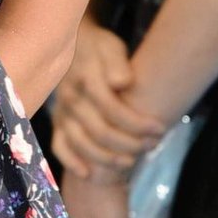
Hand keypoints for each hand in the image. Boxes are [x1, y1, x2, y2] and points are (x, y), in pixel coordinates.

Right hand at [51, 16, 163, 177]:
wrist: (71, 44)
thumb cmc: (98, 47)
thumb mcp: (110, 47)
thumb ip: (116, 63)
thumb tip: (123, 83)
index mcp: (86, 79)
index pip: (112, 109)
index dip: (138, 123)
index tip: (160, 127)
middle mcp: (71, 99)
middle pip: (101, 131)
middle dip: (130, 143)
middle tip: (153, 145)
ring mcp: (62, 113)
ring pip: (82, 144)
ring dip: (108, 158)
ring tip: (132, 160)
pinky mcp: (58, 122)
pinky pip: (59, 146)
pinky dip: (71, 162)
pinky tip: (88, 173)